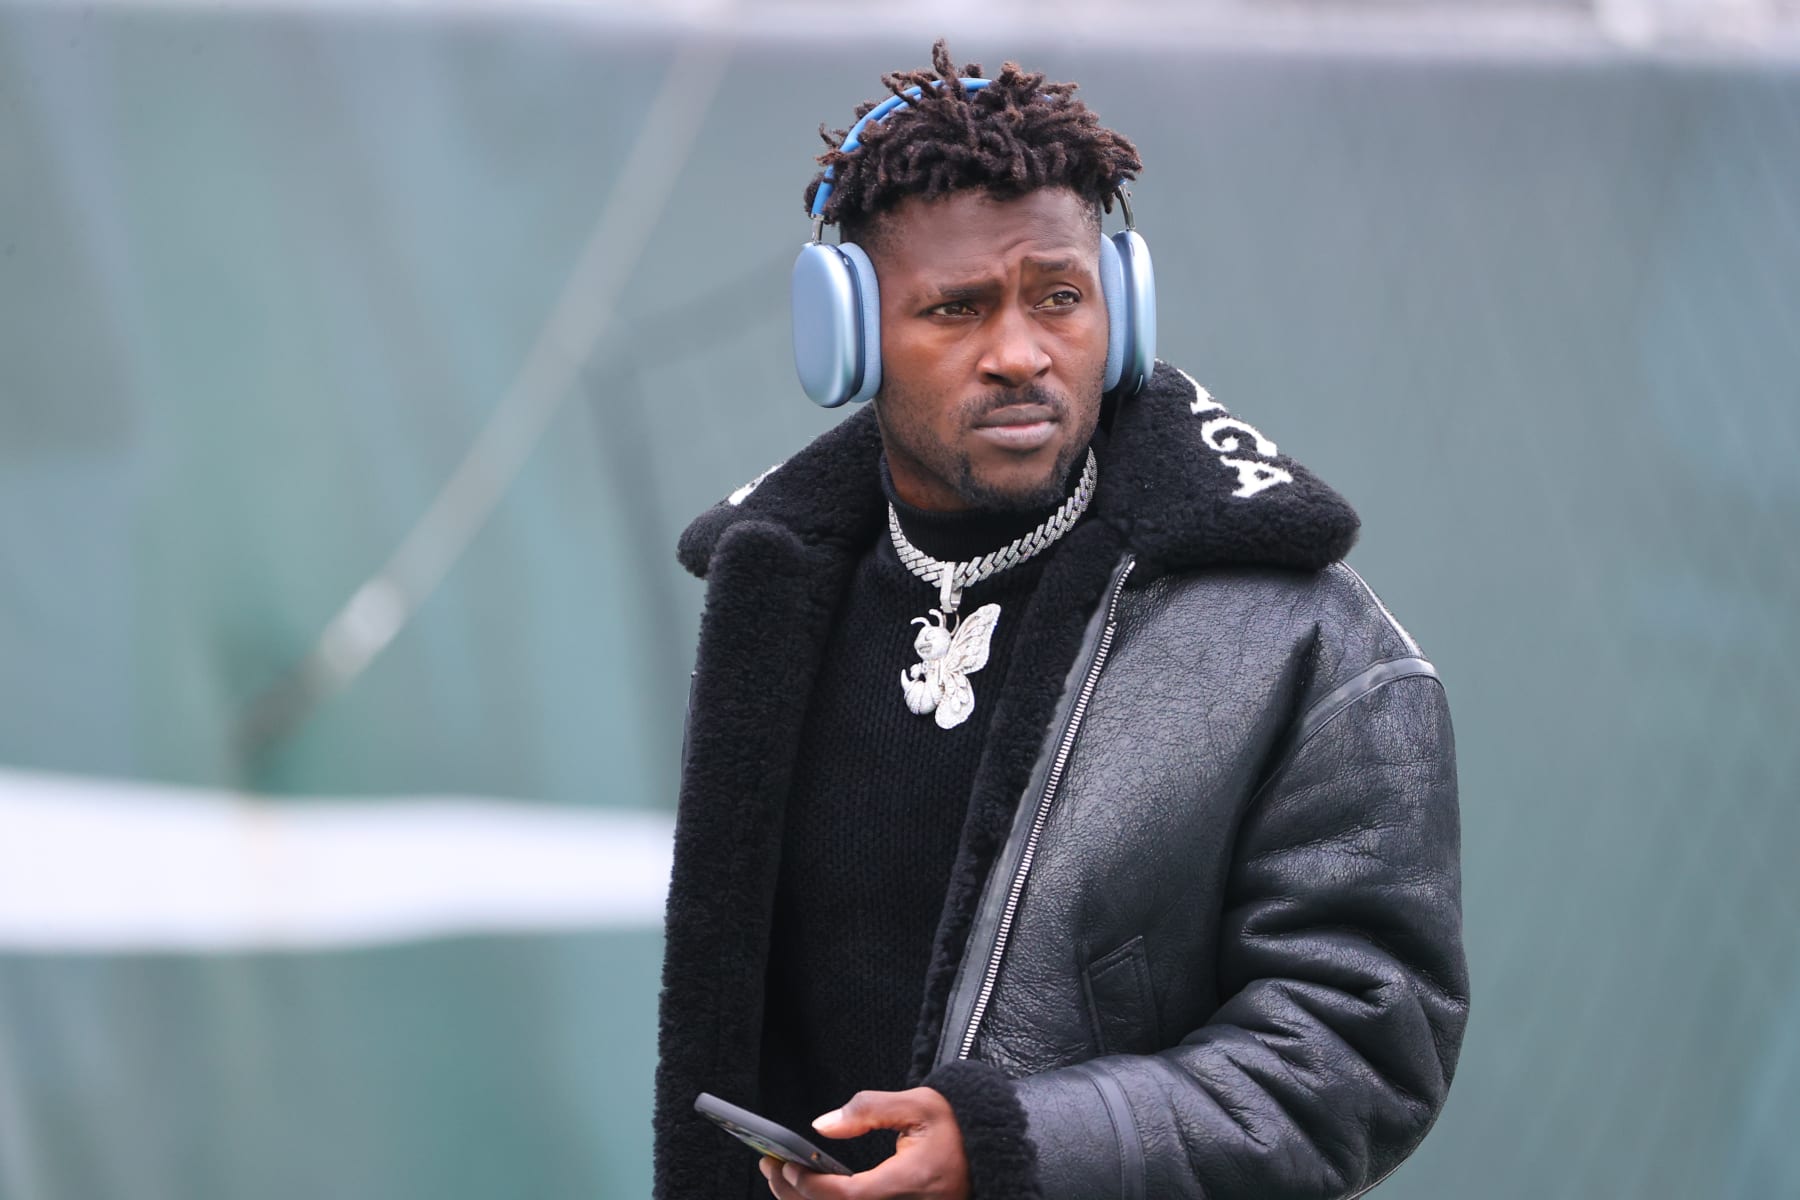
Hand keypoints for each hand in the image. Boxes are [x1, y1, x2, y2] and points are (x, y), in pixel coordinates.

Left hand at [758, 1087, 968, 1199]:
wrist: (991, 1151)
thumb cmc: (957, 1126)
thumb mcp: (918, 1104)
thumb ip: (868, 1110)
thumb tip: (823, 1126)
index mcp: (911, 1182)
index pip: (851, 1195)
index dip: (813, 1185)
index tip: (786, 1165)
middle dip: (797, 1196)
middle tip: (770, 1168)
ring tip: (782, 1180)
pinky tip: (810, 1193)